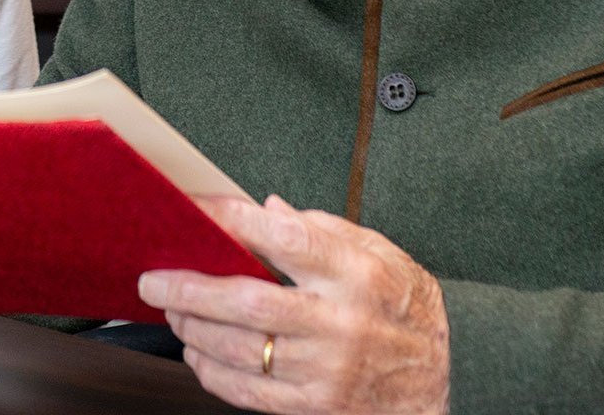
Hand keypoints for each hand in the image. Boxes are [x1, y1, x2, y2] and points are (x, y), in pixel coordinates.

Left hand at [138, 195, 449, 414]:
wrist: (449, 375)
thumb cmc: (407, 306)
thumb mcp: (381, 252)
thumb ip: (322, 228)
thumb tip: (268, 209)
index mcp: (355, 273)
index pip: (286, 239)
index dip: (235, 221)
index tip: (198, 208)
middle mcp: (339, 321)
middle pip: (248, 302)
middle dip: (190, 288)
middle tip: (154, 278)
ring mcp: (325, 368)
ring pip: (240, 349)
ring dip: (193, 329)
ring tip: (172, 310)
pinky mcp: (316, 406)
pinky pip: (249, 392)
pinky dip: (213, 372)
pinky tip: (197, 353)